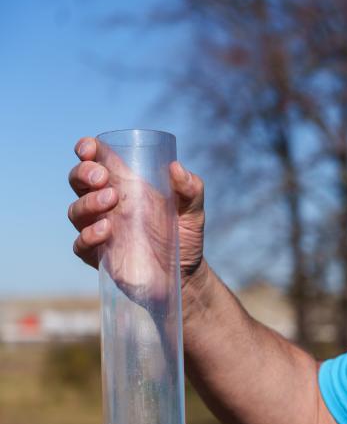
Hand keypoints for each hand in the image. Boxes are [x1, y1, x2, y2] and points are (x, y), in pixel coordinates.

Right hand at [68, 137, 205, 303]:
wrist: (185, 275)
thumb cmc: (185, 236)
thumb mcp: (193, 210)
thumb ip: (191, 189)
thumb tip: (177, 168)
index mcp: (126, 186)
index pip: (97, 161)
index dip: (87, 150)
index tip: (89, 148)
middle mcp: (107, 205)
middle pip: (78, 182)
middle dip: (83, 174)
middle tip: (101, 178)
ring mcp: (100, 230)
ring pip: (75, 211)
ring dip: (88, 203)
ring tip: (110, 200)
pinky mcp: (99, 256)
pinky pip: (81, 244)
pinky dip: (88, 235)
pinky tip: (106, 231)